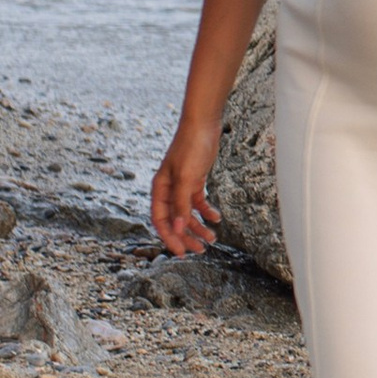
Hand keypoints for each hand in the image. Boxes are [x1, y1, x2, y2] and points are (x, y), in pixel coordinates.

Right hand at [150, 120, 222, 256]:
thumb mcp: (186, 178)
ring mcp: (181, 186)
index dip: (170, 238)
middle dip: (186, 236)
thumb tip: (178, 230)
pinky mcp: (194, 181)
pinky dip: (206, 211)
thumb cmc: (190, 148)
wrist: (203, 125)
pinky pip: (198, 202)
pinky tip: (216, 218)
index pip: (161, 220)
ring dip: (198, 226)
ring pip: (187, 213)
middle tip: (200, 250)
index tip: (181, 252)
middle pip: (175, 220)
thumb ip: (181, 205)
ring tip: (212, 238)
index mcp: (160, 189)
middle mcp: (168, 190)